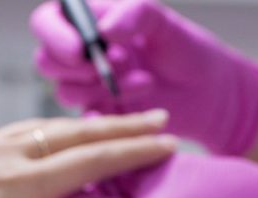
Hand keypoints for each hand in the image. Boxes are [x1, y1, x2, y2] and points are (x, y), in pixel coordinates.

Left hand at [0, 111, 175, 197]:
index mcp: (16, 183)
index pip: (89, 161)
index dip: (131, 152)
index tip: (166, 144)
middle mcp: (2, 156)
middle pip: (74, 134)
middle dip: (120, 127)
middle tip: (157, 120)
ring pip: (45, 128)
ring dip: (84, 126)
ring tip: (112, 125)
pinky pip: (16, 131)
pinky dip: (47, 130)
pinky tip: (45, 137)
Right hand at [30, 0, 257, 154]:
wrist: (211, 94)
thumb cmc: (188, 51)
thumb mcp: (165, 24)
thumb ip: (135, 15)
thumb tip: (104, 31)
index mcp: (92, 20)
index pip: (48, 21)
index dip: (55, 36)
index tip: (82, 49)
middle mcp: (84, 53)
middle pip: (46, 61)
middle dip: (78, 68)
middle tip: (119, 63)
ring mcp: (90, 86)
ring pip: (66, 92)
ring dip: (102, 88)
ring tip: (145, 82)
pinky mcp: (101, 115)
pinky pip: (85, 121)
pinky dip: (106, 118)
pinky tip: (134, 111)